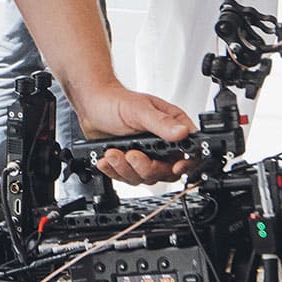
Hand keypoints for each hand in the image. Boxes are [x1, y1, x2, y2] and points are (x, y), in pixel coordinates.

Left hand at [76, 82, 195, 185]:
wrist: (93, 107)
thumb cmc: (117, 102)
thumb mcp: (140, 109)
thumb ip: (162, 122)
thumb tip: (183, 132)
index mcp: (172, 126)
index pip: (189, 150)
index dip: (186, 163)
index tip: (175, 166)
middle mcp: (162, 144)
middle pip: (166, 170)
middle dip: (146, 166)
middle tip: (132, 154)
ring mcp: (147, 156)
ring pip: (145, 177)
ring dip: (127, 168)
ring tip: (113, 153)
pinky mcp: (131, 165)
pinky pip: (128, 178)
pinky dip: (116, 171)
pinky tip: (107, 161)